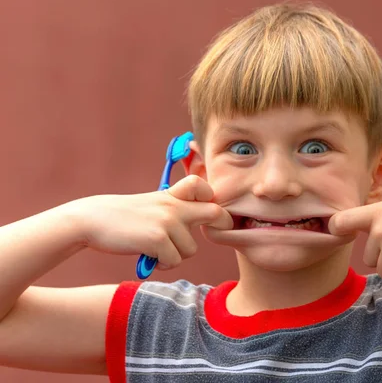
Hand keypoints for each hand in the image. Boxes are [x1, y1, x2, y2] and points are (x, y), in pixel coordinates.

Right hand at [64, 175, 232, 269]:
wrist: (90, 221)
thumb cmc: (122, 218)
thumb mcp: (151, 204)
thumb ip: (174, 209)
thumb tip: (199, 221)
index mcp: (172, 195)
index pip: (202, 186)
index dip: (210, 198)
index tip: (205, 213)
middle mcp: (173, 206)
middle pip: (216, 213)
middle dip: (222, 225)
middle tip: (209, 234)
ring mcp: (167, 221)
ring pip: (191, 249)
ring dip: (176, 255)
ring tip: (157, 250)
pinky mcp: (158, 239)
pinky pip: (174, 261)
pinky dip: (162, 264)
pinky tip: (149, 258)